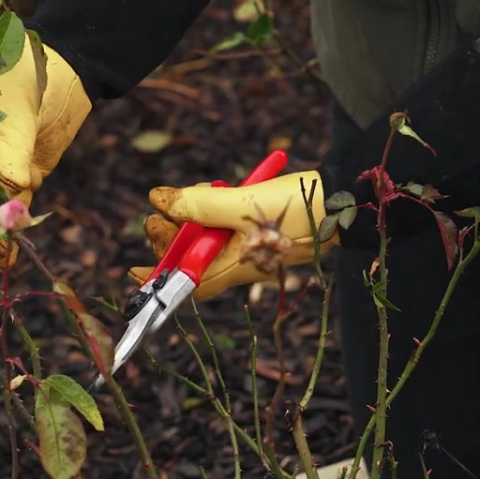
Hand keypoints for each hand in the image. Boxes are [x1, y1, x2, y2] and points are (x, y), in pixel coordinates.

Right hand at [0, 37, 91, 269]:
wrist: (60, 69)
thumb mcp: (15, 115)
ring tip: (5, 261)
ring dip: (1, 232)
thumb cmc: (23, 79)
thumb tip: (14, 188)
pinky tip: (14, 249)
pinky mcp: (25, 174)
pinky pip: (20, 202)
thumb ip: (13, 152)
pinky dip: (20, 222)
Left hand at [127, 171, 337, 299]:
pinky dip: (216, 215)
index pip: (186, 281)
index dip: (158, 279)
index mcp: (235, 265)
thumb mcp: (245, 204)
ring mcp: (252, 248)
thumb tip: (159, 201)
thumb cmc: (301, 207)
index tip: (132, 272)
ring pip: (208, 241)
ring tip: (196, 197)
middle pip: (193, 258)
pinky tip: (219, 196)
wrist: (347, 200)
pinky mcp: (262, 234)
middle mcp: (241, 262)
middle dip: (173, 237)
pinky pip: (227, 230)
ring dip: (195, 220)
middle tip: (163, 211)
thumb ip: (200, 205)